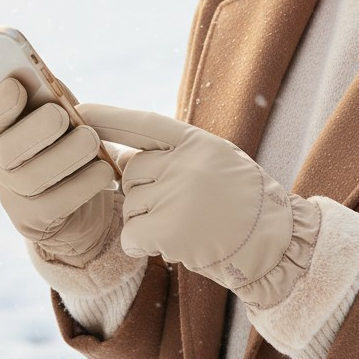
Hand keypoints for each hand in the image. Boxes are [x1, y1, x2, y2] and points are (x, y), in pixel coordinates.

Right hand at [0, 78, 116, 265]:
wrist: (82, 206)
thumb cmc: (69, 145)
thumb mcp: (61, 118)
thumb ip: (51, 100)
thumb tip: (47, 80)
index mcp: (3, 132)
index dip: (0, 102)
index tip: (17, 85)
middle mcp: (1, 164)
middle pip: (8, 149)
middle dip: (35, 129)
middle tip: (61, 116)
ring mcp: (15, 196)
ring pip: (32, 178)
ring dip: (65, 155)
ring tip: (91, 140)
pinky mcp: (36, 222)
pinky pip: (57, 204)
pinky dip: (83, 184)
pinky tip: (104, 170)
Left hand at [78, 104, 320, 309]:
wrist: (278, 245)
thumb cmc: (245, 206)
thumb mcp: (217, 163)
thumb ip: (175, 156)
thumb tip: (121, 157)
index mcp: (197, 142)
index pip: (144, 124)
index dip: (111, 117)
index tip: (81, 111)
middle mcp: (185, 163)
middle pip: (130, 172)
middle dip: (140, 192)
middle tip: (177, 209)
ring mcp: (177, 195)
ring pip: (130, 205)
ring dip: (145, 221)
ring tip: (186, 228)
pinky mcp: (171, 230)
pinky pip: (131, 234)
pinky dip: (140, 244)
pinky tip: (168, 247)